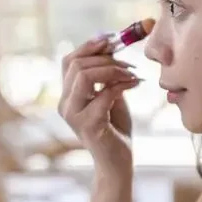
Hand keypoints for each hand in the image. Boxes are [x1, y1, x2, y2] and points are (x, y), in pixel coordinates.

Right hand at [58, 37, 140, 171]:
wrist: (118, 161)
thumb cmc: (115, 127)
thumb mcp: (110, 94)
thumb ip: (106, 75)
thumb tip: (112, 46)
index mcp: (68, 94)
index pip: (69, 60)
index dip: (89, 46)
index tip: (112, 40)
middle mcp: (65, 103)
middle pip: (76, 64)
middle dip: (106, 58)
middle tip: (129, 63)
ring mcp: (73, 114)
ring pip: (84, 75)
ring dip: (112, 69)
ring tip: (132, 74)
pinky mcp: (88, 124)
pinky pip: (104, 94)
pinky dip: (123, 85)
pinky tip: (136, 84)